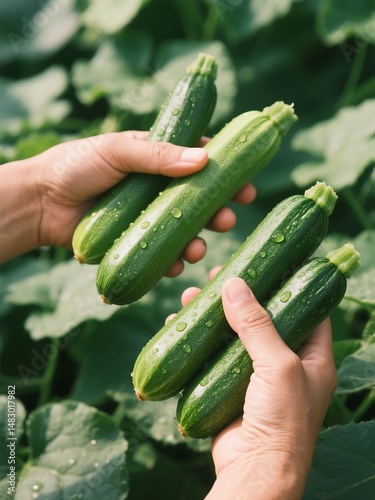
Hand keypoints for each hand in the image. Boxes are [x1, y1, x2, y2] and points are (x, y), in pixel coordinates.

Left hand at [0, 132, 254, 265]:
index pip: (198, 164)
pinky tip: (175, 265)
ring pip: (183, 232)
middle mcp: (157, 190)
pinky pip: (161, 255)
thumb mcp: (117, 151)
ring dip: (197, 242)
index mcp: (156, 160)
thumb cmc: (76, 166)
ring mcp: (147, 218)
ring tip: (197, 249)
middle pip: (198, 202)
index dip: (224, 173)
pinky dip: (171, 262)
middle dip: (217, 212)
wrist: (41, 201)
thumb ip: (158, 155)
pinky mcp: (135, 242)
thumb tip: (203, 159)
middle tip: (228, 220)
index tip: (245, 185)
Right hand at [180, 274, 336, 498]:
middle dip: (240, 297)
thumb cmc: (282, 420)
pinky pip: (212, 356)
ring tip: (190, 294)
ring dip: (212, 315)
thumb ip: (258, 324)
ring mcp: (256, 376)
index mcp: (313, 357)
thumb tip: (235, 285)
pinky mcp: (229, 388)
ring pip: (232, 336)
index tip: (266, 262)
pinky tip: (180, 323)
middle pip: (262, 319)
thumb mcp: (279, 365)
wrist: (254, 471)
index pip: (306, 309)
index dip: (287, 284)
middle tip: (218, 275)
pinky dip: (197, 340)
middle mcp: (286, 364)